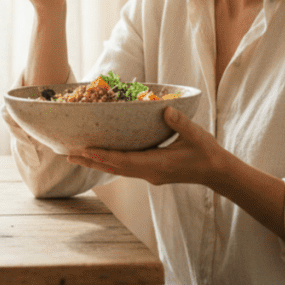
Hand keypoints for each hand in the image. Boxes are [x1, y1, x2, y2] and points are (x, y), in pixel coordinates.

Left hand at [66, 106, 223, 186]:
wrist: (217, 173)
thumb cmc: (206, 153)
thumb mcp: (195, 135)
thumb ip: (180, 123)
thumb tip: (166, 109)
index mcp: (156, 164)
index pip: (123, 161)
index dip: (103, 155)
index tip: (84, 149)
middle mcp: (149, 173)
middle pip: (114, 168)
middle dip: (91, 160)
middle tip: (68, 155)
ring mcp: (149, 175)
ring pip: (118, 170)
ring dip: (97, 162)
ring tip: (77, 156)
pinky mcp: (152, 173)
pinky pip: (126, 168)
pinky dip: (110, 162)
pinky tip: (101, 157)